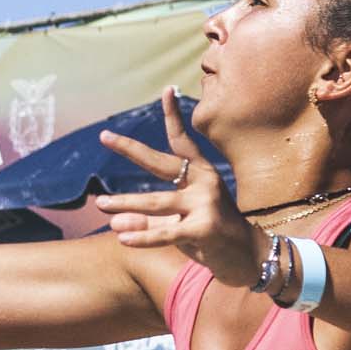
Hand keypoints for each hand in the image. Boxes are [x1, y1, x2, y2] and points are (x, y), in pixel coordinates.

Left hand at [93, 90, 261, 288]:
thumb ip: (147, 221)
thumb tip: (115, 221)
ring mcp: (206, 204)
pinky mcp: (204, 229)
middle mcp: (205, 183)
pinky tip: (122, 238)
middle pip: (162, 162)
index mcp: (201, 174)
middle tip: (105, 136)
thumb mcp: (178, 223)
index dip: (173, 116)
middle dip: (132, 149)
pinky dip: (143, 236)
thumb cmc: (210, 235)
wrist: (249, 258)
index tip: (166, 90)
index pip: (183, 141)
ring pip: (157, 202)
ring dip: (125, 204)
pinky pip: (166, 232)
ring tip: (101, 204)